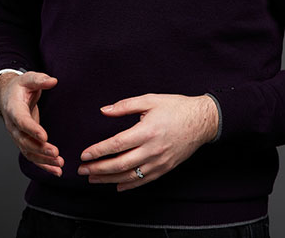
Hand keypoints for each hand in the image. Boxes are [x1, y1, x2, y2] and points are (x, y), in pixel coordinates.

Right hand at [0, 71, 63, 176]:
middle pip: (24, 141)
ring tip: (59, 165)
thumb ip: (40, 80)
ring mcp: (17, 135)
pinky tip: (56, 171)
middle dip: (40, 150)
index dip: (32, 130)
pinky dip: (43, 165)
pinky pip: (32, 156)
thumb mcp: (29, 78)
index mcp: (13, 109)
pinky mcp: (24, 141)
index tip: (44, 137)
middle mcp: (13, 126)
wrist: (8, 95)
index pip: (22, 121)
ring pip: (28, 152)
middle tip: (56, 154)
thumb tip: (53, 81)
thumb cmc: (20, 86)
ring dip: (43, 161)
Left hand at [77, 93, 217, 191]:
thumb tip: (104, 110)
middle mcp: (152, 149)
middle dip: (98, 169)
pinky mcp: (165, 168)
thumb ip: (125, 105)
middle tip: (82, 170)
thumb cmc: (176, 107)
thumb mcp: (150, 100)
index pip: (117, 144)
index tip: (84, 155)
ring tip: (93, 179)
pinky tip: (117, 185)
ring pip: (129, 175)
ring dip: (109, 179)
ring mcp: (159, 162)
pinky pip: (144, 180)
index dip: (98, 151)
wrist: (202, 121)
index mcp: (147, 131)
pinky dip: (129, 185)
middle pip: (120, 164)